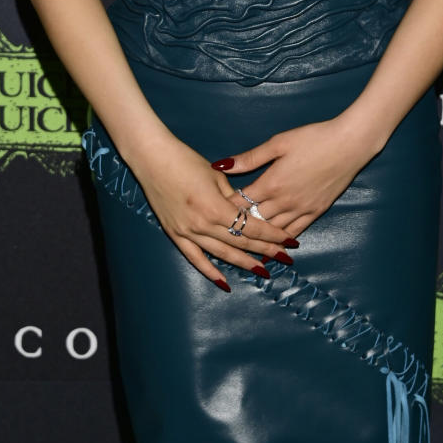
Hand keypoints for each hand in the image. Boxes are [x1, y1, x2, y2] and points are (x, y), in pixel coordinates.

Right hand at [134, 135, 295, 289]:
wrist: (152, 159)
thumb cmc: (186, 160)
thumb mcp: (216, 175)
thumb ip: (232, 197)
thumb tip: (246, 214)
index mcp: (216, 207)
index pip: (251, 227)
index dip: (272, 236)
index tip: (289, 241)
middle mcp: (203, 224)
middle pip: (241, 242)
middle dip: (266, 251)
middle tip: (286, 259)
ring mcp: (187, 232)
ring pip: (222, 254)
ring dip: (245, 263)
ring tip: (264, 271)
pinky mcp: (175, 234)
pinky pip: (195, 258)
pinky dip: (210, 272)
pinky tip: (225, 283)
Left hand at [218, 116, 374, 238]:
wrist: (349, 144)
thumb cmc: (313, 138)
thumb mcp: (278, 143)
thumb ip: (250, 158)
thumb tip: (221, 165)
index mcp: (271, 183)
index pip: (240, 203)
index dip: (225, 208)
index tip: (212, 212)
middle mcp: (284, 201)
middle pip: (253, 221)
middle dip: (237, 227)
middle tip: (222, 233)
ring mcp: (301, 209)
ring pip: (273, 232)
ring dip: (258, 239)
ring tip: (242, 246)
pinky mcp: (316, 212)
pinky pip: (295, 232)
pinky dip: (281, 241)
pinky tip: (273, 248)